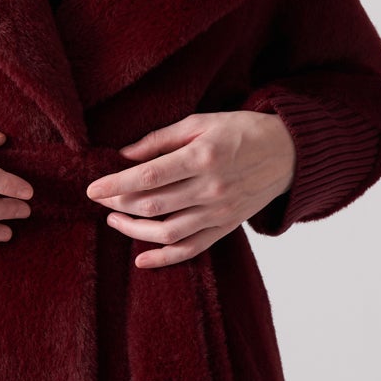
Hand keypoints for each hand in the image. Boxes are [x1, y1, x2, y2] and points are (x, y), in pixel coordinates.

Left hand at [84, 110, 295, 268]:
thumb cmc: (241, 131)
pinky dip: (164, 258)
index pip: (149, 176)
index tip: (92, 188)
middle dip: (118, 204)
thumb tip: (124, 155)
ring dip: (133, 230)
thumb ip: (161, 139)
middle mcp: (211, 188)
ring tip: (114, 219)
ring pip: (167, 232)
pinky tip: (141, 258)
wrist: (289, 153)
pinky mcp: (226, 227)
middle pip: (153, 205)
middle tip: (100, 198)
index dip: (116, 184)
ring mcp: (220, 212)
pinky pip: (191, 249)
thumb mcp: (201, 122)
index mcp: (203, 157)